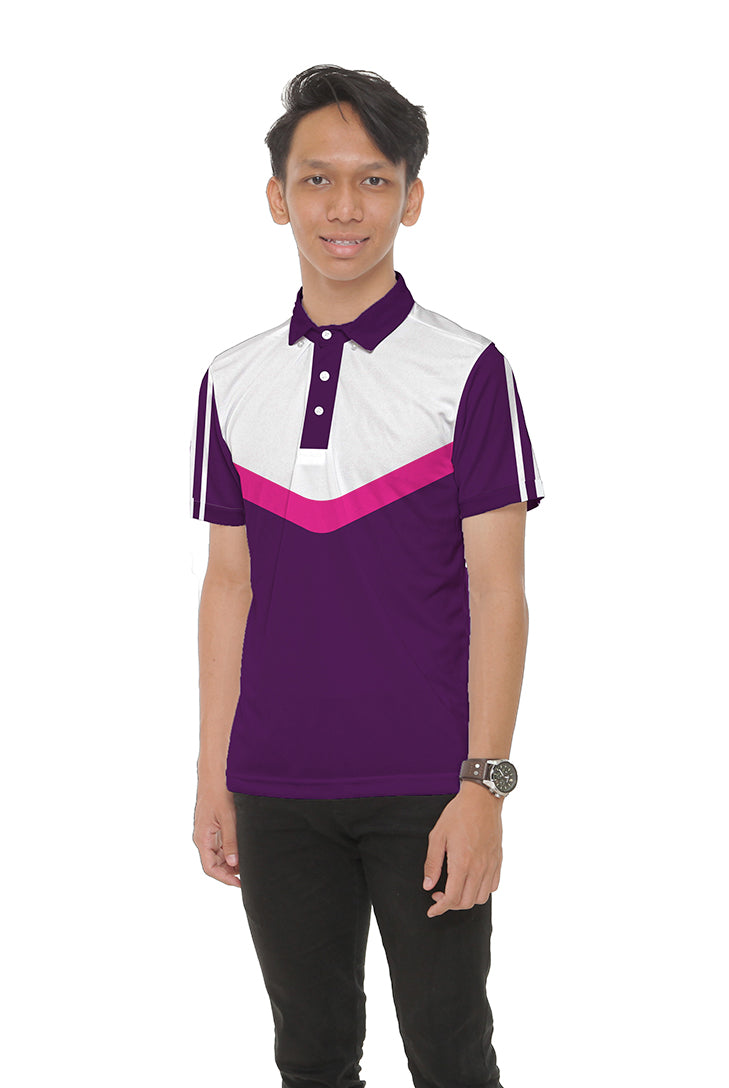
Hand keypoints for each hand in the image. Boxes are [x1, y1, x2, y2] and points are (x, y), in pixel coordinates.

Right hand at [192, 782, 240, 887]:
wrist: (215, 770)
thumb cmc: (218, 790)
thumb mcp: (228, 816)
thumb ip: (231, 840)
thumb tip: (233, 862)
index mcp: (202, 837)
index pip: (210, 868)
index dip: (225, 878)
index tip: (240, 883)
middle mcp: (204, 836)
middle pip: (216, 863)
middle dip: (231, 870)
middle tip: (250, 871)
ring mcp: (209, 830)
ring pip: (220, 853)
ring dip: (233, 858)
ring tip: (250, 858)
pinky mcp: (215, 823)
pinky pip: (223, 841)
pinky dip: (233, 847)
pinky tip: (246, 845)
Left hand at [423, 785, 502, 916]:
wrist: (482, 800)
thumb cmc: (458, 814)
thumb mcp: (437, 836)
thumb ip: (432, 863)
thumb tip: (428, 885)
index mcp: (462, 862)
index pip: (452, 898)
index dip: (440, 909)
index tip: (432, 910)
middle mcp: (479, 867)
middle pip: (466, 902)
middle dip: (450, 905)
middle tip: (439, 896)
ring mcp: (490, 864)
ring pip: (481, 897)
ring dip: (466, 900)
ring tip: (455, 889)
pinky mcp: (498, 860)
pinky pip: (493, 886)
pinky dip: (481, 891)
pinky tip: (471, 881)